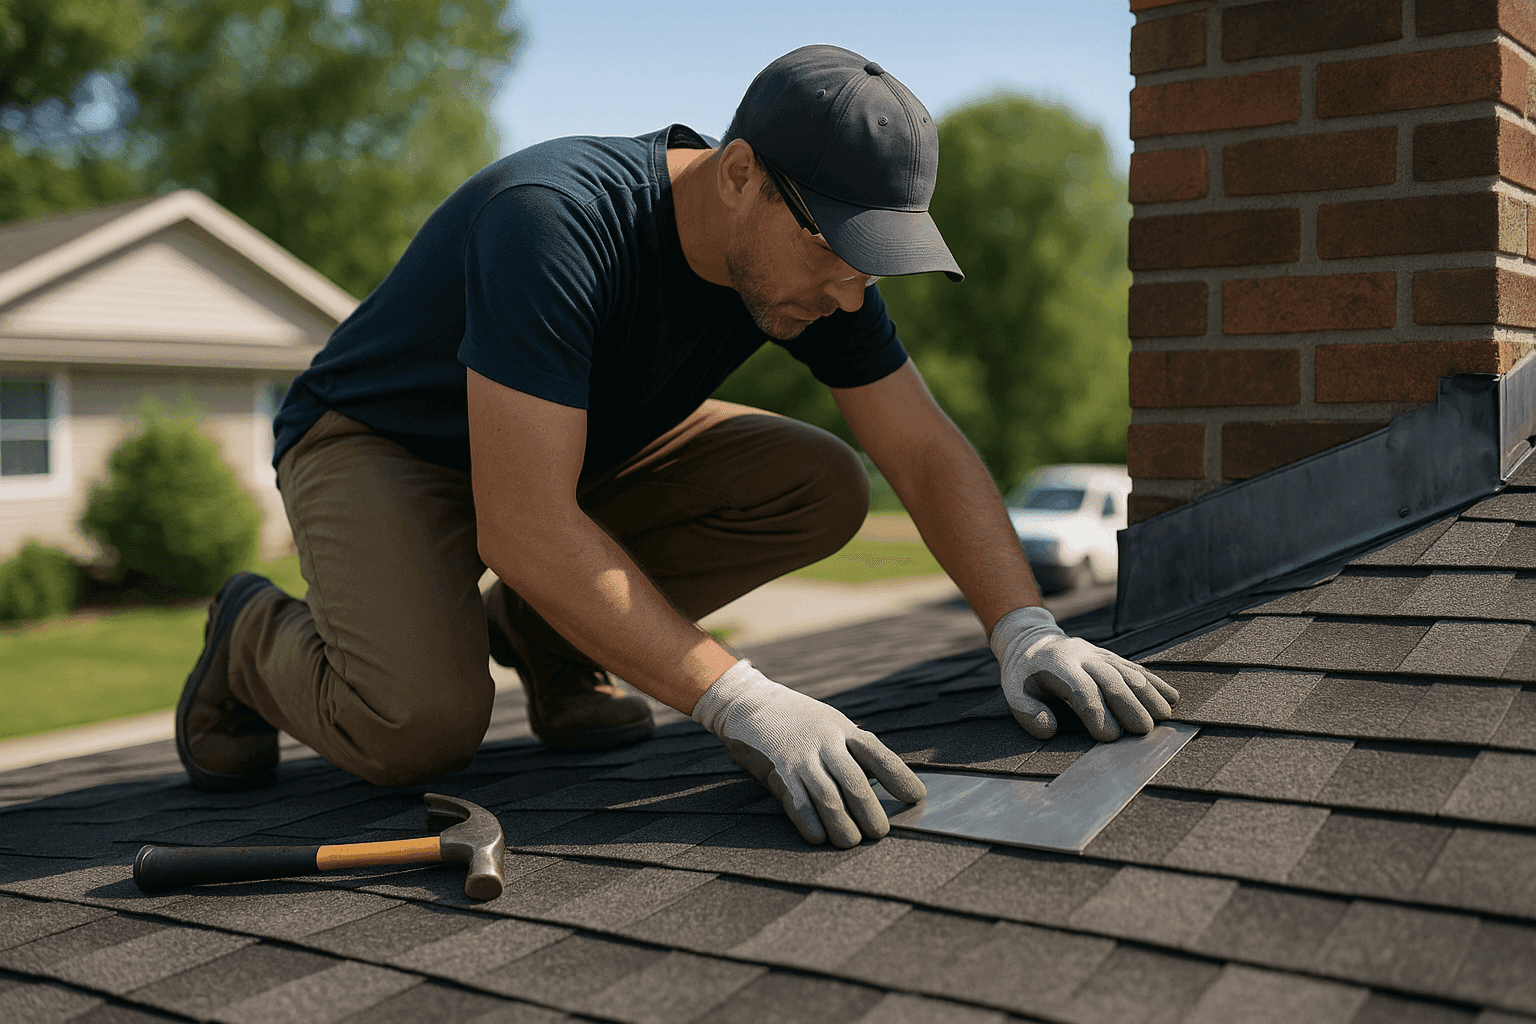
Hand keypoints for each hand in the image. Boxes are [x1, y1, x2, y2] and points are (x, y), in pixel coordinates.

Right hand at [691, 659, 925, 847]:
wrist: (750, 703)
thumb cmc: (800, 721)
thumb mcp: (831, 724)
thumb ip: (854, 750)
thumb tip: (885, 784)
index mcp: (843, 730)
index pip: (878, 754)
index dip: (899, 777)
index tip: (917, 797)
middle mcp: (824, 742)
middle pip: (854, 782)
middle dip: (870, 811)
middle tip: (881, 833)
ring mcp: (799, 757)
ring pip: (827, 797)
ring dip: (842, 825)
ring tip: (852, 842)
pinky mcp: (776, 772)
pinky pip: (796, 803)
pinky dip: (809, 823)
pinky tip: (818, 837)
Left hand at [991, 606, 1178, 741]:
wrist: (1032, 640)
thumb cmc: (1024, 675)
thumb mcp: (1015, 693)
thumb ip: (1028, 713)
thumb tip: (1049, 730)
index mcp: (1058, 666)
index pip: (1081, 689)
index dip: (1096, 712)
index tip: (1109, 737)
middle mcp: (1082, 657)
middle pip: (1111, 679)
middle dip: (1129, 705)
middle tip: (1143, 731)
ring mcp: (1099, 654)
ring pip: (1128, 671)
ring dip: (1148, 694)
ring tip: (1163, 717)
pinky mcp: (1111, 656)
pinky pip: (1136, 668)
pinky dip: (1155, 682)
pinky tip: (1171, 697)